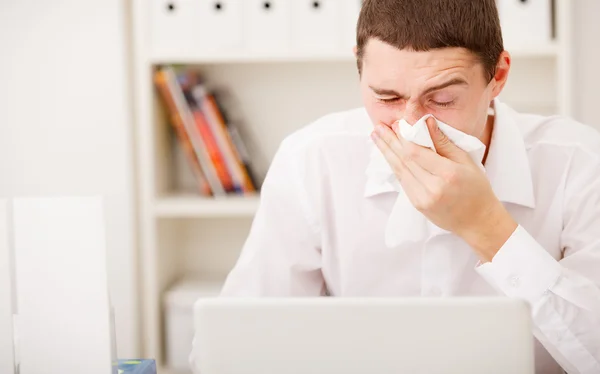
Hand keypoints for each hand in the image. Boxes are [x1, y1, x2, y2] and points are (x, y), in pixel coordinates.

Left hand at [370, 117, 517, 261]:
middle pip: (404, 160)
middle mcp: (432, 188)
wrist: (477, 221)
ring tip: (376, 137)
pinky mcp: (416, 204)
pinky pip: (402, 180)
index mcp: (447, 174)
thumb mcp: (466, 161)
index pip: (417, 153)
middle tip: (378, 127)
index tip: (395, 124)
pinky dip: (395, 165)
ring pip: (399, 170)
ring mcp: (422, 198)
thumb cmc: (476, 189)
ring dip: (386, 152)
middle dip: (389, 142)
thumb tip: (426, 122)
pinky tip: (388, 154)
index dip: (403, 138)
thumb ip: (444, 142)